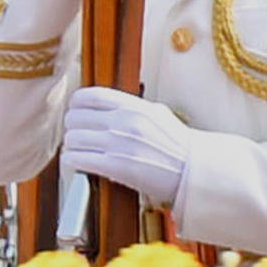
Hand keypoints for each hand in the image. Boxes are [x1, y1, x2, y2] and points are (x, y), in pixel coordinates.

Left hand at [61, 86, 194, 202]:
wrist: (194, 170)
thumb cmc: (178, 146)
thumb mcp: (157, 115)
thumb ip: (131, 109)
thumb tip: (107, 107)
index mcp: (133, 106)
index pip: (88, 96)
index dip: (75, 106)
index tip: (76, 114)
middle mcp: (124, 121)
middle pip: (74, 118)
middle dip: (73, 130)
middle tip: (79, 139)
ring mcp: (118, 143)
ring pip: (71, 139)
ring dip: (72, 148)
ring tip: (80, 153)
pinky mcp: (115, 166)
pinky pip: (75, 159)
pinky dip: (72, 162)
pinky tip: (79, 165)